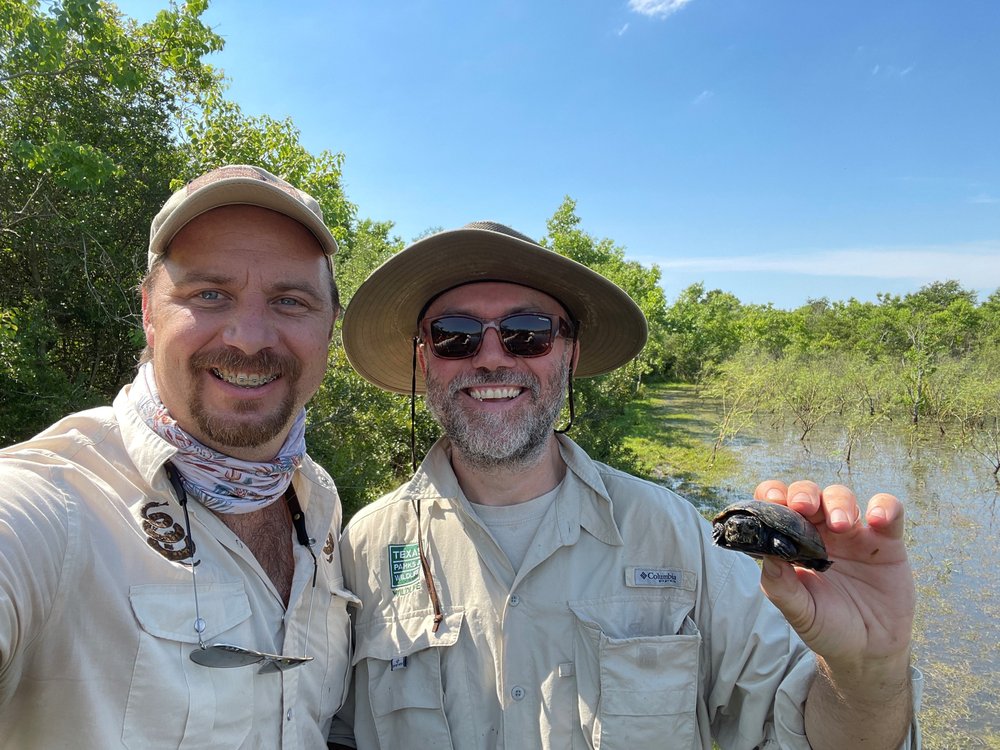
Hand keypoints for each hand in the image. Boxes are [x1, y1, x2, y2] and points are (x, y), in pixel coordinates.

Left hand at [751, 480, 914, 681]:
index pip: (777, 507)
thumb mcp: (799, 612)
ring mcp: (854, 534)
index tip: (773, 501)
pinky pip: (889, 511)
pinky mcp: (887, 541)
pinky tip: (877, 520)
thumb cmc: (827, 627)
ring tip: (840, 525)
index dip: (772, 496)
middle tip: (803, 507)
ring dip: (838, 503)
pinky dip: (884, 507)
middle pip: (809, 494)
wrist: (869, 651)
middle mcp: (821, 532)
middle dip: (804, 494)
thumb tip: (766, 554)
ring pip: (842, 497)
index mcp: (793, 543)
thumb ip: (780, 585)